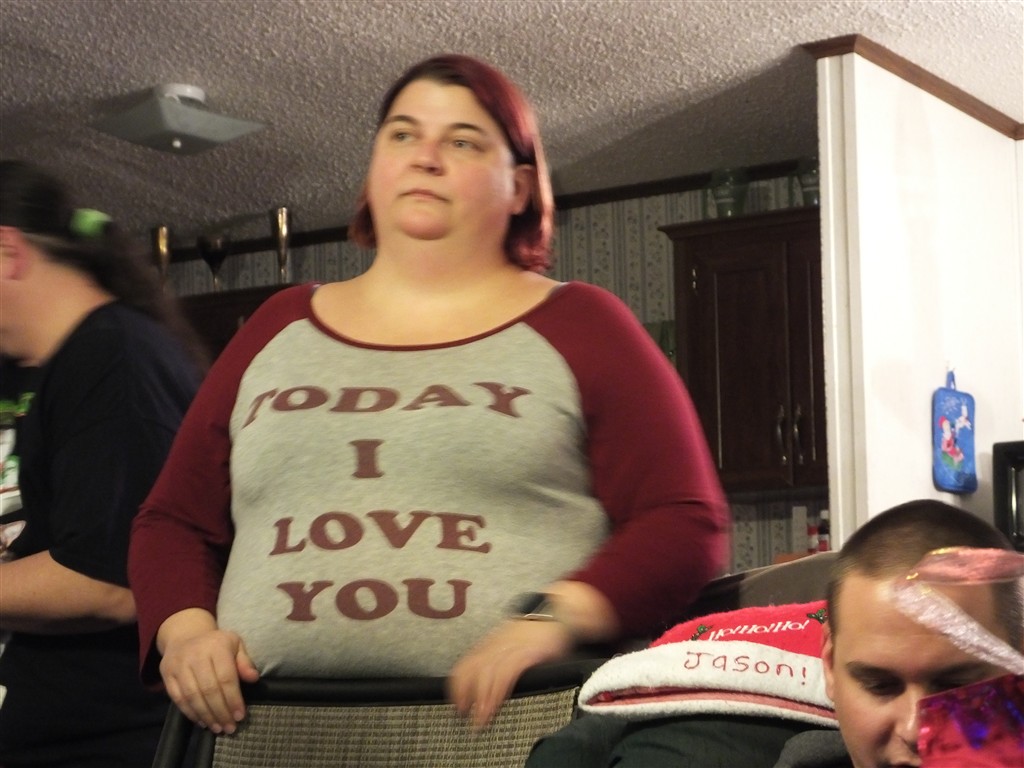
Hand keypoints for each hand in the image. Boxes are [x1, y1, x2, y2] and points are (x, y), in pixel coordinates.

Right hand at [157, 608, 259, 734]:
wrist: (185, 635)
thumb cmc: (216, 643)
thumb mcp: (235, 644)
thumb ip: (244, 661)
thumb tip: (253, 678)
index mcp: (216, 646)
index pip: (225, 677)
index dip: (233, 699)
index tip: (240, 716)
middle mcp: (195, 655)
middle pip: (208, 689)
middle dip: (221, 712)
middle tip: (230, 727)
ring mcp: (178, 665)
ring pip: (192, 696)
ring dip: (206, 716)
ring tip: (217, 728)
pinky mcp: (167, 675)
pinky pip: (178, 698)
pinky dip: (190, 713)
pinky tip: (202, 722)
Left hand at [447, 618, 573, 729]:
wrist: (555, 611)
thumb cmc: (534, 633)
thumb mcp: (510, 643)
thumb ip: (499, 659)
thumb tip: (487, 685)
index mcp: (489, 645)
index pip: (464, 666)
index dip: (457, 687)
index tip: (459, 705)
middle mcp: (494, 646)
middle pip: (470, 671)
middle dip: (465, 695)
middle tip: (466, 716)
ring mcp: (509, 649)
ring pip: (486, 674)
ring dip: (481, 699)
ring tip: (481, 719)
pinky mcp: (526, 653)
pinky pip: (506, 674)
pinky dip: (498, 691)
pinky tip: (496, 705)